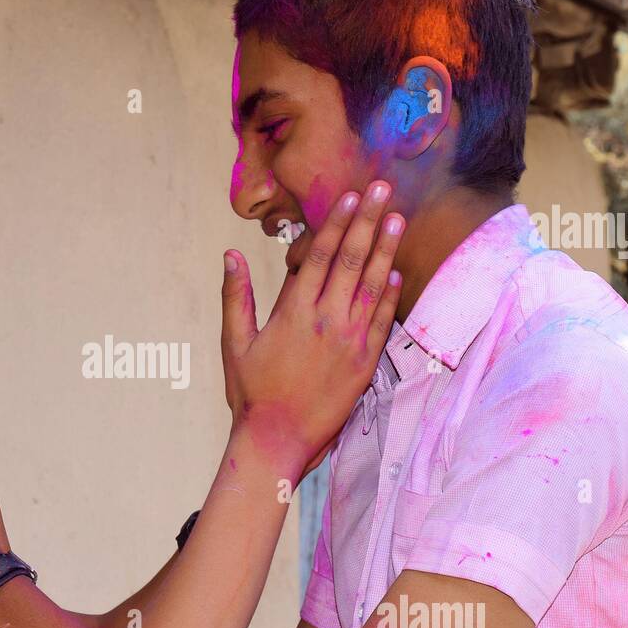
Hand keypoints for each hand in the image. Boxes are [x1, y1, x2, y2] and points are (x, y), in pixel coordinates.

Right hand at [220, 182, 402, 475]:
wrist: (278, 439)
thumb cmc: (251, 393)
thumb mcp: (235, 343)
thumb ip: (236, 296)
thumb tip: (230, 256)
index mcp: (294, 312)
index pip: (321, 256)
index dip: (337, 222)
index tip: (351, 196)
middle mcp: (326, 321)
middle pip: (353, 260)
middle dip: (368, 221)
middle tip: (382, 189)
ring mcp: (350, 342)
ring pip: (373, 286)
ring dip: (386, 250)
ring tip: (397, 219)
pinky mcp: (365, 364)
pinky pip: (382, 322)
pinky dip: (390, 296)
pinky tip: (396, 273)